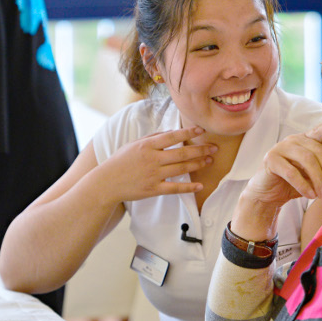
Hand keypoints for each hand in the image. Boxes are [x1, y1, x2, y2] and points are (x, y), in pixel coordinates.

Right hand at [95, 126, 217, 202]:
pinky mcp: (153, 189)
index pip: (172, 136)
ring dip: (198, 164)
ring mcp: (153, 175)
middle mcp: (152, 159)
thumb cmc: (120, 161)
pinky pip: (175, 188)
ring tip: (210, 161)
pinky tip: (200, 186)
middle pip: (182, 153)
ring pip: (181, 168)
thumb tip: (172, 132)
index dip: (188, 133)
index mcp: (147, 145)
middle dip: (200, 150)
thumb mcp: (134, 144)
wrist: (107, 182)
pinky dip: (189, 187)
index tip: (202, 131)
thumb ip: (153, 138)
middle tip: (214, 148)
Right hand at [244, 123, 321, 208]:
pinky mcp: (271, 160)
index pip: (320, 131)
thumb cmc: (294, 183)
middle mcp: (293, 139)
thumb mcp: (316, 176)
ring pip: (307, 160)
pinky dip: (303, 185)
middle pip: (318, 150)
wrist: (267, 195)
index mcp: (306, 140)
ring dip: (318, 180)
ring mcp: (280, 148)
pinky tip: (310, 196)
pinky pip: (292, 172)